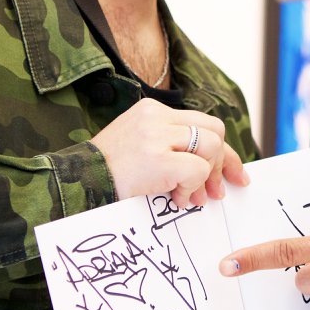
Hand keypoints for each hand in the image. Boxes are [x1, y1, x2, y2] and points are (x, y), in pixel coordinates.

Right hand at [90, 99, 248, 207]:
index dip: (223, 151)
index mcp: (152, 110)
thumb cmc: (107, 173)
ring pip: (210, 148)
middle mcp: (156, 116)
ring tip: (190, 197)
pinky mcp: (156, 157)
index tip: (234, 174)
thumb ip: (170, 147)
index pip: (203, 123)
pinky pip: (197, 169)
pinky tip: (175, 199)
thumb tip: (210, 169)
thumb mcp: (140, 147)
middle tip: (215, 192)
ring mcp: (156, 135)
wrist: (75, 183)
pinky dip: (192, 188)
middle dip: (222, 164)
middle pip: (214, 131)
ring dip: (205, 178)